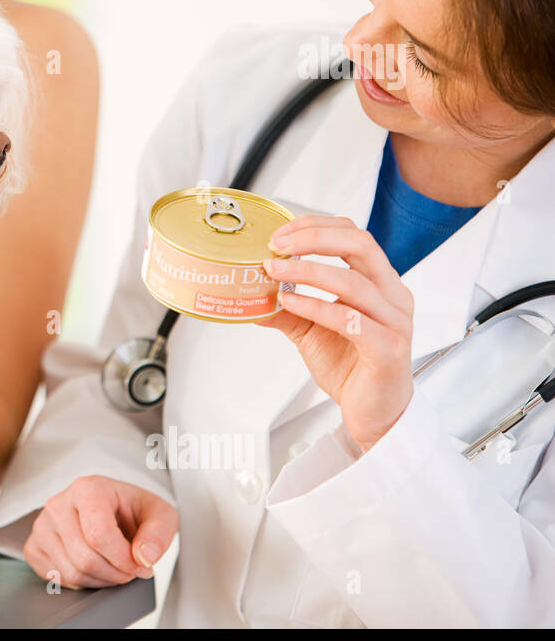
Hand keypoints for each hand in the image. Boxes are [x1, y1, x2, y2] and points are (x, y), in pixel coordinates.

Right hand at [24, 476, 178, 589]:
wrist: (113, 509)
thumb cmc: (132, 511)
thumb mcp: (160, 515)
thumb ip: (159, 533)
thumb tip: (143, 556)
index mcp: (88, 488)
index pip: (99, 535)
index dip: (124, 560)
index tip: (140, 565)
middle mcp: (59, 503)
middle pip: (85, 558)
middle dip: (115, 574)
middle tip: (129, 569)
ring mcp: (42, 525)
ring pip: (72, 572)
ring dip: (101, 580)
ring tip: (114, 566)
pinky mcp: (34, 545)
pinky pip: (56, 577)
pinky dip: (80, 581)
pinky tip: (93, 567)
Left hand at [257, 214, 413, 450]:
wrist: (374, 413)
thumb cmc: (351, 366)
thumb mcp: (308, 330)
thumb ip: (284, 308)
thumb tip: (245, 292)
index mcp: (379, 282)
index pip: (353, 234)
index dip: (316, 226)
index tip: (280, 233)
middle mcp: (392, 295)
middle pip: (360, 246)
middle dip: (314, 238)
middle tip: (276, 245)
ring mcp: (394, 322)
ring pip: (354, 282)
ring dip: (308, 272)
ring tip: (274, 271)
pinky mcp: (388, 350)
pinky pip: (352, 321)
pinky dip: (318, 307)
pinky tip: (291, 303)